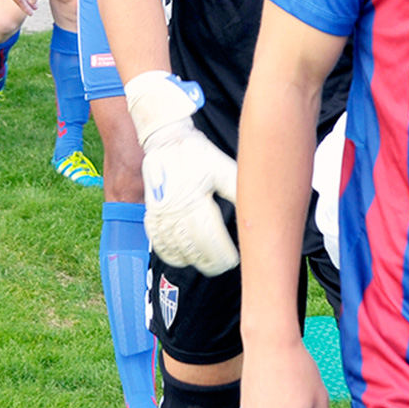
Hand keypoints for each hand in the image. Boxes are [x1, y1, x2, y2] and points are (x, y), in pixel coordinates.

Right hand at [127, 71, 238, 275]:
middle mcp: (175, 209)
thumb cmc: (197, 154)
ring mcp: (160, 214)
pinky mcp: (151, 215)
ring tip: (208, 264)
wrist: (166, 140)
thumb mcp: (223, 168)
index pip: (210, 237)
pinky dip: (171, 255)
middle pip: (194, 248)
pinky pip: (158, 243)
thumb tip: (257, 210)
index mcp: (195, 198)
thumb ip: (237, 190)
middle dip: (211, 262)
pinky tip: (184, 259)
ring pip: (176, 249)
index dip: (223, 254)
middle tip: (225, 267)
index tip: (235, 260)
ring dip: (193, 261)